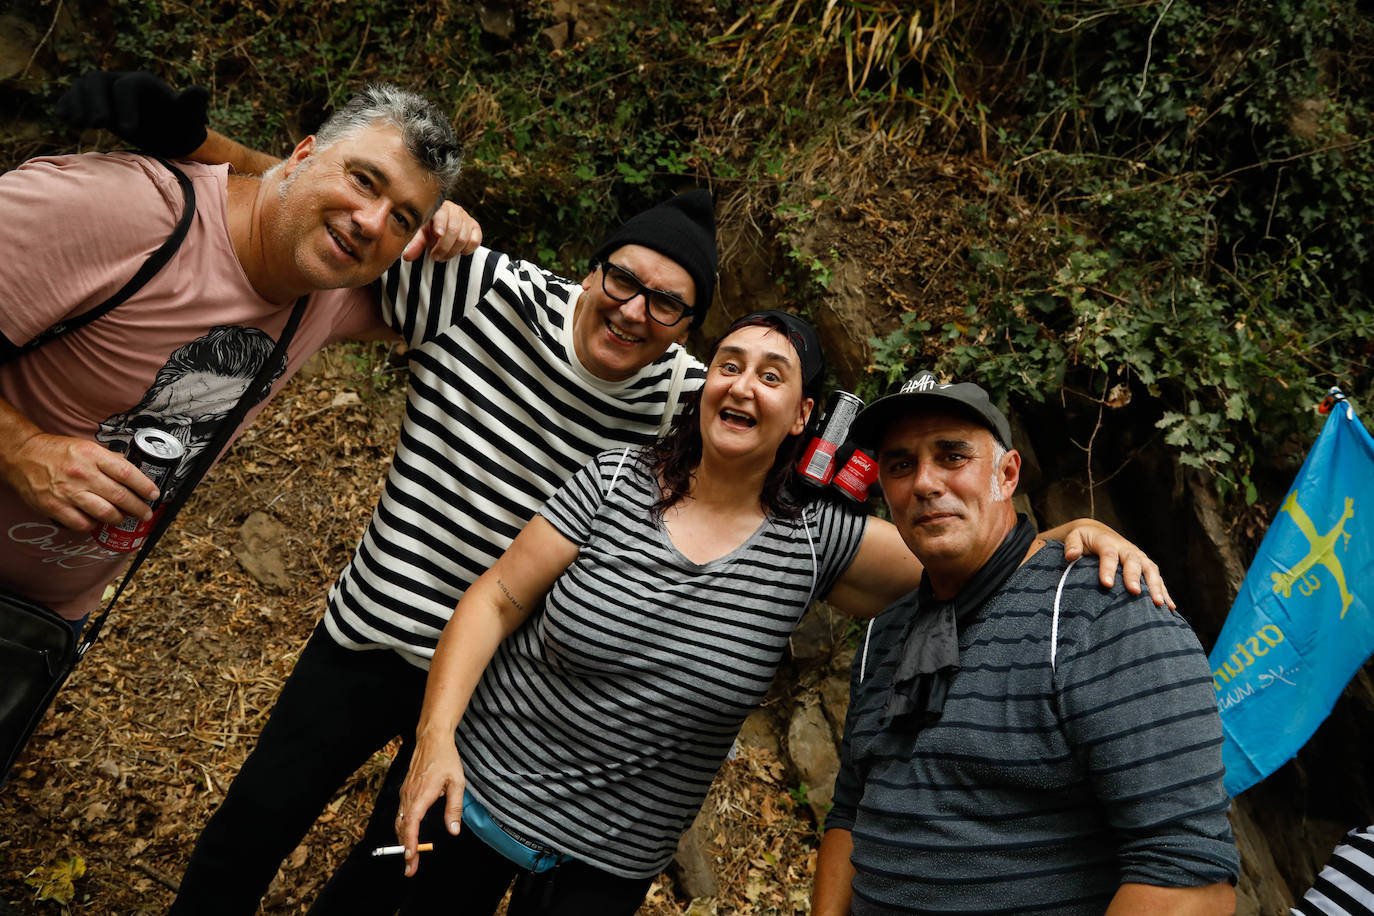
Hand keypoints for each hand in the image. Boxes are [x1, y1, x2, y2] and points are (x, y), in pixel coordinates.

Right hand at [0, 433, 158, 531]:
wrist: (22, 456)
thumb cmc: (57, 452)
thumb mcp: (86, 447)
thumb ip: (109, 460)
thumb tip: (133, 473)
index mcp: (92, 456)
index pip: (126, 472)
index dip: (144, 486)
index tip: (154, 494)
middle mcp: (82, 474)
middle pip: (120, 496)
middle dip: (138, 508)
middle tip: (145, 513)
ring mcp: (68, 492)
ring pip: (104, 513)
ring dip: (119, 519)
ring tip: (123, 518)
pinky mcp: (55, 507)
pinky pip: (82, 524)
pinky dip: (93, 525)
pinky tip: (96, 521)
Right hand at [56, 70, 208, 157]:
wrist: (167, 129)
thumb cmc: (180, 123)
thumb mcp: (190, 117)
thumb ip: (193, 104)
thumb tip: (200, 91)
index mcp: (142, 82)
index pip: (127, 87)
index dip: (125, 107)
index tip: (130, 131)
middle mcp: (119, 80)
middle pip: (96, 81)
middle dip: (93, 102)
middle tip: (99, 126)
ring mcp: (103, 90)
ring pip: (81, 87)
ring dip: (77, 104)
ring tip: (80, 125)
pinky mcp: (91, 102)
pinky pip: (71, 98)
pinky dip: (66, 107)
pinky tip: (66, 120)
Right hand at [396, 732, 465, 877]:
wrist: (432, 738)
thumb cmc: (446, 759)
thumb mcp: (457, 783)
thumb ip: (454, 808)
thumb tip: (453, 830)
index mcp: (421, 796)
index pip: (411, 825)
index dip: (409, 844)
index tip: (410, 859)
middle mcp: (409, 796)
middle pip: (402, 828)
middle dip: (405, 850)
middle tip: (411, 869)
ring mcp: (405, 793)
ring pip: (399, 822)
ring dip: (403, 840)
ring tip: (410, 857)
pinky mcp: (405, 790)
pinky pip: (400, 813)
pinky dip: (402, 828)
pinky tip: (408, 835)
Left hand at [403, 202, 481, 261]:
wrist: (443, 228)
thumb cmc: (429, 230)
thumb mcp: (421, 235)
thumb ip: (415, 244)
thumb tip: (407, 256)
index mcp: (439, 207)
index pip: (442, 214)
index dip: (441, 224)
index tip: (437, 235)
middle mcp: (454, 210)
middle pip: (453, 230)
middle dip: (444, 247)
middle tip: (435, 257)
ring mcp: (466, 218)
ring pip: (463, 238)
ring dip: (452, 252)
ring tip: (443, 256)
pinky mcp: (475, 228)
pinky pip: (475, 241)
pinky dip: (466, 249)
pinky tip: (457, 251)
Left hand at [1062, 521, 1174, 608]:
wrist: (1098, 533)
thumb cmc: (1084, 540)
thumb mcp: (1074, 537)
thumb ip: (1072, 545)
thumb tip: (1071, 556)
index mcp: (1108, 543)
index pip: (1108, 554)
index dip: (1108, 568)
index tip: (1106, 584)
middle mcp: (1126, 549)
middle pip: (1133, 562)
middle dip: (1134, 577)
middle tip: (1134, 592)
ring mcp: (1139, 558)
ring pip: (1150, 570)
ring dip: (1155, 586)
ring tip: (1159, 603)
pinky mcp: (1146, 566)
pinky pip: (1157, 579)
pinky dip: (1164, 591)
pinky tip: (1169, 607)